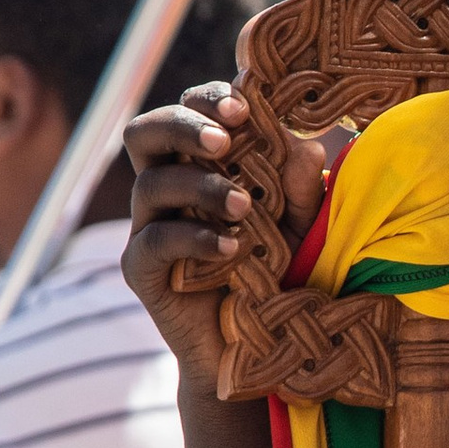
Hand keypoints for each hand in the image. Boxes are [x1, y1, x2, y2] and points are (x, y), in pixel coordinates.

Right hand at [120, 85, 330, 390]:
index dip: (208, 99)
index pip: (188, 110)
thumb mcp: (300, 229)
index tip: (243, 109)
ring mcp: (148, 226)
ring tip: (245, 207)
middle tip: (225, 141)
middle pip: (145, 131)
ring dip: (201, 187)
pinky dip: (192, 238)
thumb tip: (307, 146)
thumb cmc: (277, 274)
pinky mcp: (141, 269)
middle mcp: (167, 187)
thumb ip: (302, 190)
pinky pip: (152, 241)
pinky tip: (231, 248)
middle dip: (183, 125)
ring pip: (150, 183)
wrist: (256, 349)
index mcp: (200, 163)